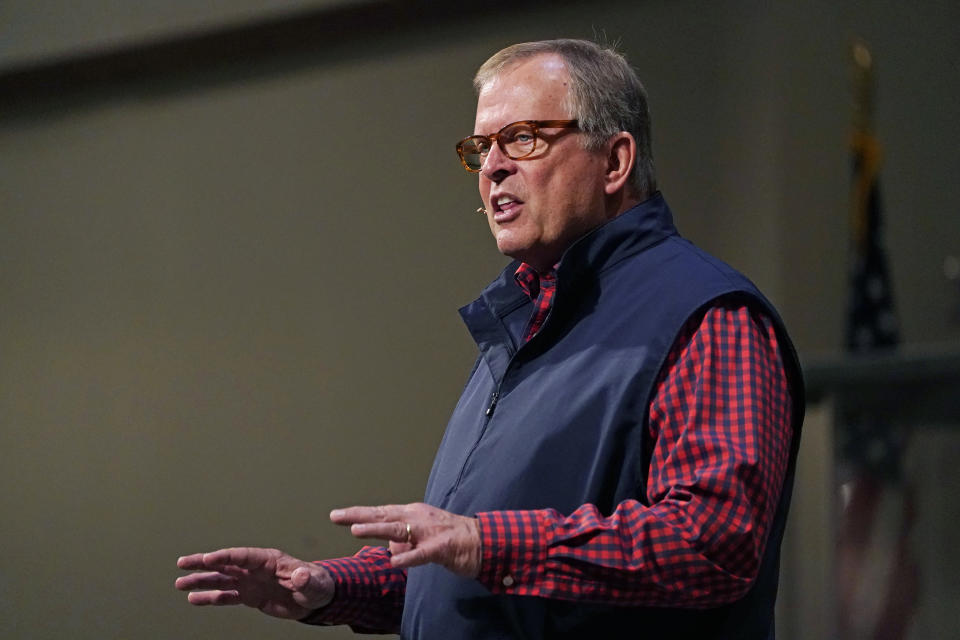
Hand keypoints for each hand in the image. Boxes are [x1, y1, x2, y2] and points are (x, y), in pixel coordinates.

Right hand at [175, 547, 333, 619]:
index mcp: (269, 559)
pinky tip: (193, 599)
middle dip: (204, 563)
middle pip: (226, 564)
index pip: (243, 556)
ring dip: (201, 581)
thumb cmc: (317, 585)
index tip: (207, 559)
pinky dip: (210, 598)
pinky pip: (226, 597)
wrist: (316, 599)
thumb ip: (305, 579)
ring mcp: (250, 581)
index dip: (225, 556)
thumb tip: (299, 575)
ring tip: (179, 583)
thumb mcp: (314, 583)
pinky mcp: (249, 596)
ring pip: (221, 580)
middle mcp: (255, 568)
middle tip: (182, 563)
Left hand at [330, 502, 480, 577]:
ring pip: (399, 530)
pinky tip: (394, 562)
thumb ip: (404, 541)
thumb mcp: (423, 536)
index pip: (381, 512)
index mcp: (413, 514)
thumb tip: (390, 550)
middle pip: (384, 515)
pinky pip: (422, 554)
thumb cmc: (452, 539)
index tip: (337, 514)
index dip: (359, 513)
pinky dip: (408, 557)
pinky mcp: (442, 548)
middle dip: (359, 516)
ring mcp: (430, 532)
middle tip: (335, 516)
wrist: (483, 541)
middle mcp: (418, 518)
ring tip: (355, 531)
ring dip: (377, 530)